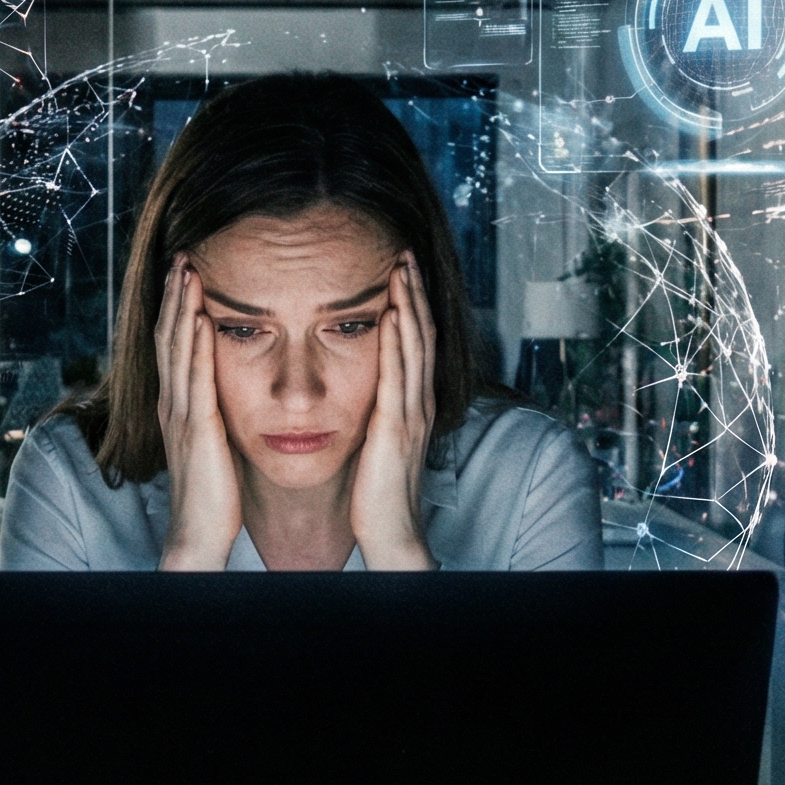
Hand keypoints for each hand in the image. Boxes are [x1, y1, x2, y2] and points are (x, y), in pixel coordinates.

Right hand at [155, 258, 243, 569]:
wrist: (200, 536)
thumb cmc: (213, 496)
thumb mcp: (211, 445)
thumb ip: (213, 416)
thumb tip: (224, 394)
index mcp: (177, 408)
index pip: (173, 347)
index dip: (175, 309)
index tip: (184, 273)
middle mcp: (173, 405)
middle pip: (168, 337)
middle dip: (174, 295)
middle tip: (181, 255)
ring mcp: (182, 415)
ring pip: (178, 349)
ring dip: (182, 307)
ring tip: (188, 270)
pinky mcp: (199, 429)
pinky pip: (197, 377)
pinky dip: (197, 343)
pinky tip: (203, 317)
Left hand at [349, 253, 436, 570]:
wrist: (390, 532)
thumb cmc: (377, 492)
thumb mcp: (378, 441)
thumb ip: (376, 412)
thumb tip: (363, 390)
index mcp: (411, 405)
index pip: (415, 343)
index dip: (412, 304)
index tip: (401, 270)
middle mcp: (417, 403)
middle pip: (421, 334)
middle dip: (413, 291)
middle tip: (404, 252)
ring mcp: (409, 413)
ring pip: (413, 347)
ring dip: (408, 303)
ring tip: (400, 267)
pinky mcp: (394, 427)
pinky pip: (397, 375)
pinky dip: (396, 341)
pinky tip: (391, 313)